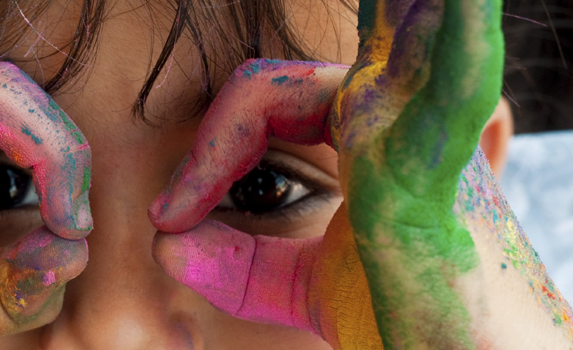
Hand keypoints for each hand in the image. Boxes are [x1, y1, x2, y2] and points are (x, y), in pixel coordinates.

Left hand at [149, 0, 572, 347]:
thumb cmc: (403, 325)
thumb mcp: (304, 285)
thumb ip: (238, 260)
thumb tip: (166, 238)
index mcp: (375, 138)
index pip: (266, 102)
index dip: (208, 154)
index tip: (170, 216)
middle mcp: (405, 123)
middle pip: (297, 76)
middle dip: (318, 47)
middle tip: (292, 48)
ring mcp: (426, 136)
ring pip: (398, 35)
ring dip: (410, 2)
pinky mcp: (438, 169)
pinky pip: (447, 84)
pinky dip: (460, 34)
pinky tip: (461, 0)